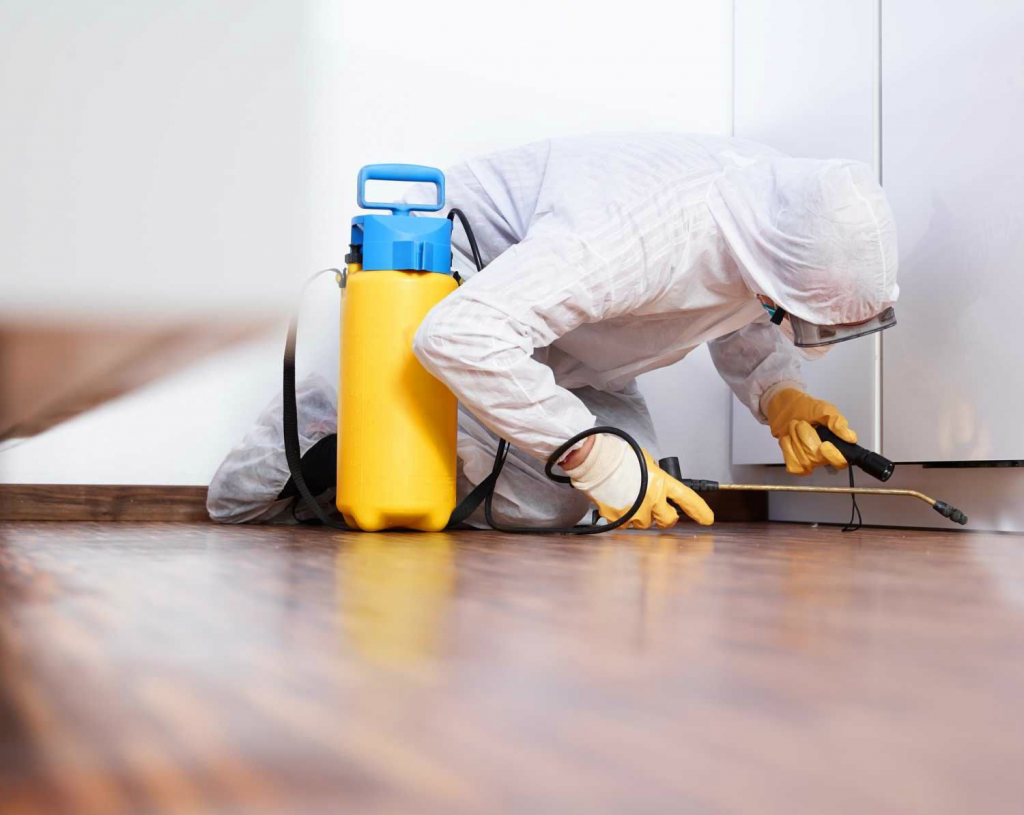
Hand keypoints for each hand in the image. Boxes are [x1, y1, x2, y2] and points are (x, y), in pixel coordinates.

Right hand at [562, 434, 713, 528]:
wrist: (594, 461)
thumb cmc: (617, 456)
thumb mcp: (645, 460)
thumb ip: (654, 474)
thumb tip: (655, 481)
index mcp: (661, 482)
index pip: (687, 499)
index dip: (699, 511)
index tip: (706, 519)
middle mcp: (652, 500)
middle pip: (668, 520)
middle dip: (665, 517)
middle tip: (658, 511)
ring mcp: (635, 512)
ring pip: (645, 524)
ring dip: (641, 515)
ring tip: (629, 499)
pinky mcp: (618, 519)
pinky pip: (625, 525)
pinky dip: (623, 518)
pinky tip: (617, 503)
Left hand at [763, 388, 856, 474]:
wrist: (784, 407)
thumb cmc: (806, 408)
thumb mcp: (824, 409)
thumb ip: (837, 422)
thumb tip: (851, 438)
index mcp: (835, 445)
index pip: (840, 462)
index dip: (833, 457)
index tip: (824, 444)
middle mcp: (823, 456)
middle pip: (818, 459)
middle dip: (806, 438)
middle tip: (801, 423)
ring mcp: (808, 461)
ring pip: (805, 462)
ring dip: (796, 440)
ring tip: (794, 427)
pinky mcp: (794, 462)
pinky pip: (793, 466)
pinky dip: (788, 449)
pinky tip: (788, 438)